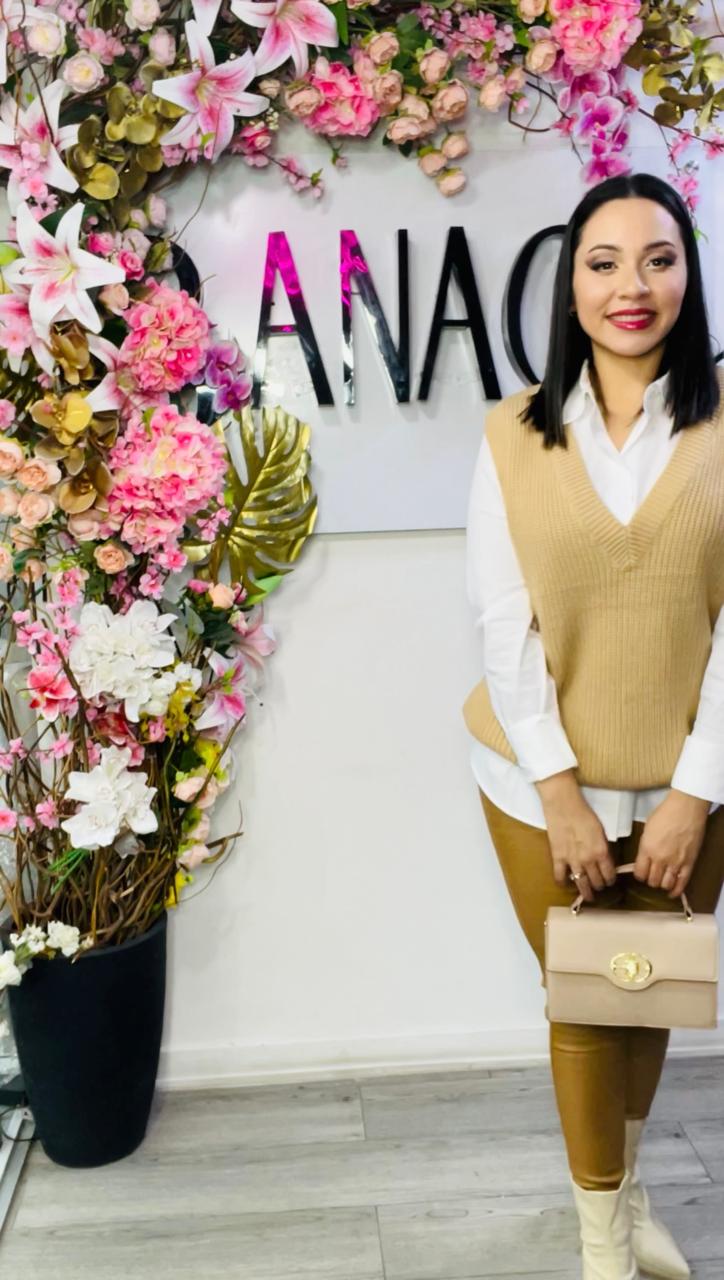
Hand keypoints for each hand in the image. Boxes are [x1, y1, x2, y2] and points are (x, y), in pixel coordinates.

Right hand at [536, 772, 617, 902]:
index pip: (609, 875)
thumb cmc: (584, 813)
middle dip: (600, 886)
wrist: (564, 805)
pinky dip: (563, 882)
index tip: (609, 882)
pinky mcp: (558, 857)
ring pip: (581, 884)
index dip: (610, 880)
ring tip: (588, 896)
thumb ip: (603, 848)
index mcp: (602, 852)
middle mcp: (589, 860)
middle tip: (599, 887)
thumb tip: (604, 860)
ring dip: (586, 892)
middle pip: (597, 882)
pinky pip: (560, 876)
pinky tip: (565, 884)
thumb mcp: (600, 831)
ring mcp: (572, 860)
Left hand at [632, 789, 709, 897]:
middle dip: (651, 880)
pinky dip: (676, 891)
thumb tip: (644, 856)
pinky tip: (672, 893)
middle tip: (652, 875)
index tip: (641, 873)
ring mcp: (675, 862)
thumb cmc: (665, 813)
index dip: (639, 875)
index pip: (639, 873)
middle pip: (652, 881)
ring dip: (663, 884)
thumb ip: (645, 845)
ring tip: (663, 880)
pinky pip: (682, 883)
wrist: (686, 808)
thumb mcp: (647, 829)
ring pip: (666, 884)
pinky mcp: (689, 863)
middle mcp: (660, 858)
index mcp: (646, 848)